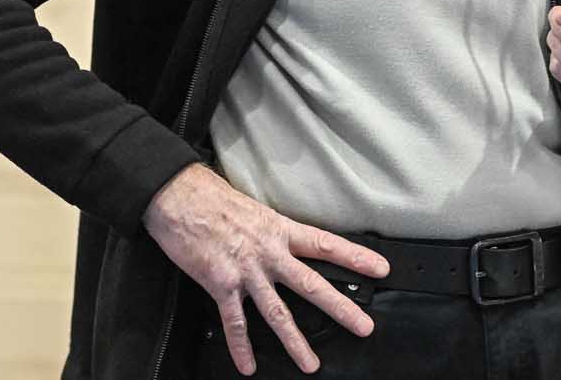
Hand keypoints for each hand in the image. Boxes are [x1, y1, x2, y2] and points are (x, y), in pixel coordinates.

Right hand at [141, 162, 390, 374]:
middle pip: (312, 283)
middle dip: (341, 308)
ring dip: (295, 341)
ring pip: (278, 312)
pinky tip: (248, 365)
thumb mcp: (255, 210)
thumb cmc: (213, 199)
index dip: (356, 257)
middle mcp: (269, 252)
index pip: (327, 244)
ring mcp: (246, 270)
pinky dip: (240, 346)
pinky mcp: (220, 283)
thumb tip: (287, 247)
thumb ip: (273, 233)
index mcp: (280, 230)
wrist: (179, 196)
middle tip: (364, 326)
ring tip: (311, 364)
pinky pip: (234, 321)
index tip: (381, 269)